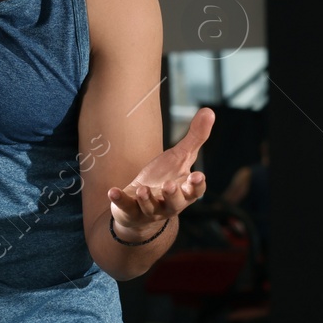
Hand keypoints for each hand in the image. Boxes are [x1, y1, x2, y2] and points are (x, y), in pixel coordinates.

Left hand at [108, 106, 214, 237]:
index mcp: (184, 191)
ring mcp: (150, 210)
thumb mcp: (180, 158)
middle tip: (170, 185)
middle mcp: (169, 204)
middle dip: (173, 195)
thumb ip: (195, 138)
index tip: (198, 176)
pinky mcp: (131, 212)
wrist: (142, 207)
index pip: (195, 191)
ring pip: (151, 208)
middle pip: (175, 203)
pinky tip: (112, 191)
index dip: (197, 185)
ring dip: (147, 199)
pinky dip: (119, 201)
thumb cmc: (165, 179)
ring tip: (143, 189)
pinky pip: (126, 208)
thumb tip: (210, 111)